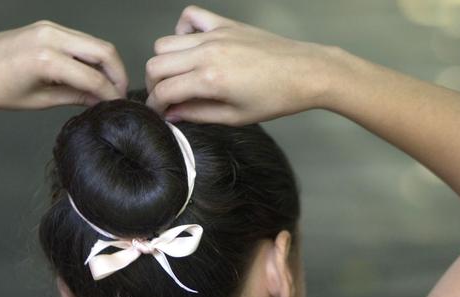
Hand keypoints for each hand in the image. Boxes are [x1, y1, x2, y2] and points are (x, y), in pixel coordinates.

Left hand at [0, 20, 127, 113]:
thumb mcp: (40, 100)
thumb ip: (75, 97)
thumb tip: (100, 100)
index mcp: (46, 59)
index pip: (94, 77)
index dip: (111, 93)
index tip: (118, 105)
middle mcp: (50, 37)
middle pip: (103, 51)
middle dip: (118, 73)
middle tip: (120, 93)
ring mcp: (48, 28)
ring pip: (94, 42)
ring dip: (106, 63)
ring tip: (107, 85)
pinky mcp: (45, 27)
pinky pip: (79, 39)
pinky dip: (90, 55)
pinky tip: (89, 73)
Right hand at [145, 6, 340, 125]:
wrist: (305, 73)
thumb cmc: (276, 98)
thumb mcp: (234, 117)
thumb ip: (197, 114)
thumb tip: (172, 114)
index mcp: (210, 79)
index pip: (163, 91)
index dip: (155, 106)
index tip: (160, 113)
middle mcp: (207, 53)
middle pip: (156, 64)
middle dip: (154, 85)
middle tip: (166, 98)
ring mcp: (215, 35)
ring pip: (165, 42)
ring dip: (165, 62)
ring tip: (178, 76)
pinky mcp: (225, 24)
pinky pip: (190, 16)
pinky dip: (182, 30)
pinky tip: (192, 46)